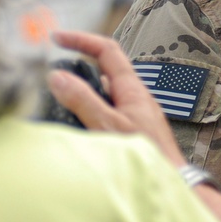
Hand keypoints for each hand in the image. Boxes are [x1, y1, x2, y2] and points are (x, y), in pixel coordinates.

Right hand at [47, 30, 185, 166]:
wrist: (171, 184)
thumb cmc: (146, 156)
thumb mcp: (108, 126)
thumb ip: (83, 100)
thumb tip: (57, 76)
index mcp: (132, 89)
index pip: (107, 50)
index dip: (82, 39)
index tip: (57, 38)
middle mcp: (134, 97)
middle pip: (102, 71)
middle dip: (76, 69)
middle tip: (49, 75)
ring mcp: (134, 114)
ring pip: (102, 94)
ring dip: (80, 94)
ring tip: (55, 104)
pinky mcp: (132, 130)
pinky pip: (105, 112)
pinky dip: (88, 113)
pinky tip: (76, 128)